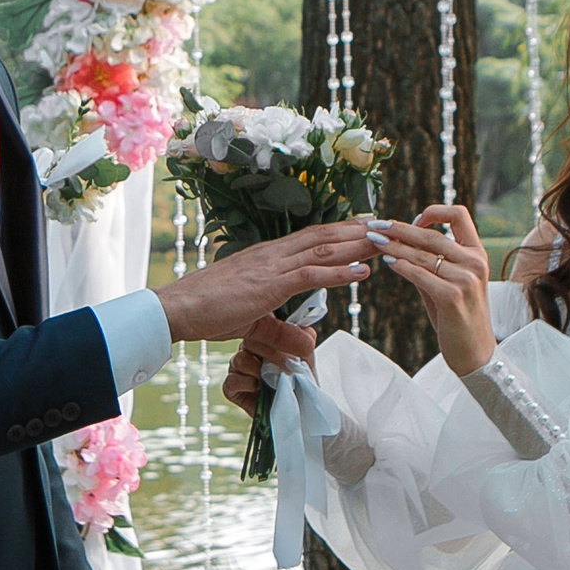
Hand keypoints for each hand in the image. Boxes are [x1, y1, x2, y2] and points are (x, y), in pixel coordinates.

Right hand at [155, 221, 379, 342]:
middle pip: (325, 237)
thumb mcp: (252, 320)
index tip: (368, 228)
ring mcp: (272, 266)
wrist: (179, 308)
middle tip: (390, 226)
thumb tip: (303, 343)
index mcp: (268, 256)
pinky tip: (363, 271)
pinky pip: (311, 275)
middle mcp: (274, 254)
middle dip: (359, 231)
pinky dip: (340, 272)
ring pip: (324, 250)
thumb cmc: (207, 311)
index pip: (312, 238)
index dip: (341, 232)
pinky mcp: (269, 285)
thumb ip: (279, 329)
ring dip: (358, 245)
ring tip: (386, 241)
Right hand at [223, 314, 316, 412]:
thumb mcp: (307, 356)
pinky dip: (247, 383)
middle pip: (248, 342)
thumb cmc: (300, 380)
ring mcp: (237, 370)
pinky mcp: (232, 389)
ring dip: (259, 370)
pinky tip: (259, 388)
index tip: (291, 350)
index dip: (274, 336)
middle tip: (287, 365)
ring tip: (274, 380)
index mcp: (261, 339)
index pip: (258, 327)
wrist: (299, 408)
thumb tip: (303, 329)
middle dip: (271, 354)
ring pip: (239, 360)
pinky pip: (231, 381)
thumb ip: (304, 337)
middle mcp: (246, 351)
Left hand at [369, 206, 495, 374]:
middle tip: (375, 226)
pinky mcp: (452, 296)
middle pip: (431, 234)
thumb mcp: (450, 284)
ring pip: (421, 254)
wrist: (475, 353)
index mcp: (477, 253)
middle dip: (398, 228)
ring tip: (373, 241)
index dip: (433, 212)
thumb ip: (431, 264)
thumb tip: (399, 246)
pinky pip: (420, 275)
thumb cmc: (458, 318)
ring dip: (393, 246)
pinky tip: (388, 262)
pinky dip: (401, 266)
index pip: (458, 215)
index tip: (413, 221)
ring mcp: (465, 279)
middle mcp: (475, 262)